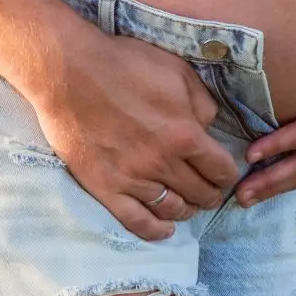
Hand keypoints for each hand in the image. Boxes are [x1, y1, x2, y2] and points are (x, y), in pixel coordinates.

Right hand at [30, 21, 240, 240]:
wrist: (67, 72)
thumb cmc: (123, 64)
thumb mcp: (176, 70)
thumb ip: (202, 103)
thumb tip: (210, 129)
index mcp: (184, 133)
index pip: (221, 170)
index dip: (228, 174)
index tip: (225, 173)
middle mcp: (161, 163)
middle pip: (200, 193)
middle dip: (211, 193)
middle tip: (210, 190)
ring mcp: (132, 179)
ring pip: (172, 209)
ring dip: (187, 210)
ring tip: (188, 204)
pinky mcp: (105, 187)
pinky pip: (136, 221)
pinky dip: (155, 231)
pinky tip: (166, 229)